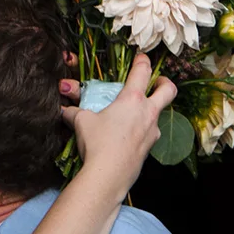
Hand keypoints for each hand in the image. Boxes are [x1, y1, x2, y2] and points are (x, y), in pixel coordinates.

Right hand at [59, 54, 175, 195]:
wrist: (108, 176)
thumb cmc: (97, 143)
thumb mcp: (81, 122)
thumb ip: (74, 112)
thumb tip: (64, 110)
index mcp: (132, 99)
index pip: (143, 71)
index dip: (143, 60)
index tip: (141, 57)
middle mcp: (148, 112)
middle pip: (169, 90)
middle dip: (164, 82)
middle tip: (156, 83)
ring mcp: (152, 131)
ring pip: (159, 114)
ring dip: (151, 110)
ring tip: (133, 115)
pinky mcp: (150, 148)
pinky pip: (150, 133)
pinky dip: (143, 129)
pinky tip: (128, 136)